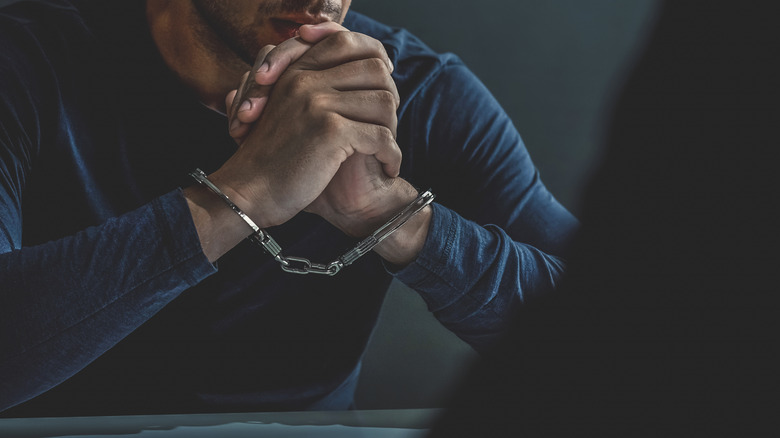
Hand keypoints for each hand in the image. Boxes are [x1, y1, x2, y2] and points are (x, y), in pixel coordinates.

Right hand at [211, 25, 400, 229]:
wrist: (249, 193)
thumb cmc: (270, 159)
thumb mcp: (283, 112)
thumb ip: (308, 89)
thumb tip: (344, 73)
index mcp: (294, 72)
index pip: (345, 40)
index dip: (373, 58)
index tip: (383, 85)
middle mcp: (305, 80)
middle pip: (374, 69)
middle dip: (390, 98)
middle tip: (388, 126)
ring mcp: (316, 103)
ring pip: (384, 101)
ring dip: (392, 129)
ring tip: (386, 150)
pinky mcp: (329, 131)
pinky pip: (381, 136)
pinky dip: (391, 155)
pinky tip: (388, 168)